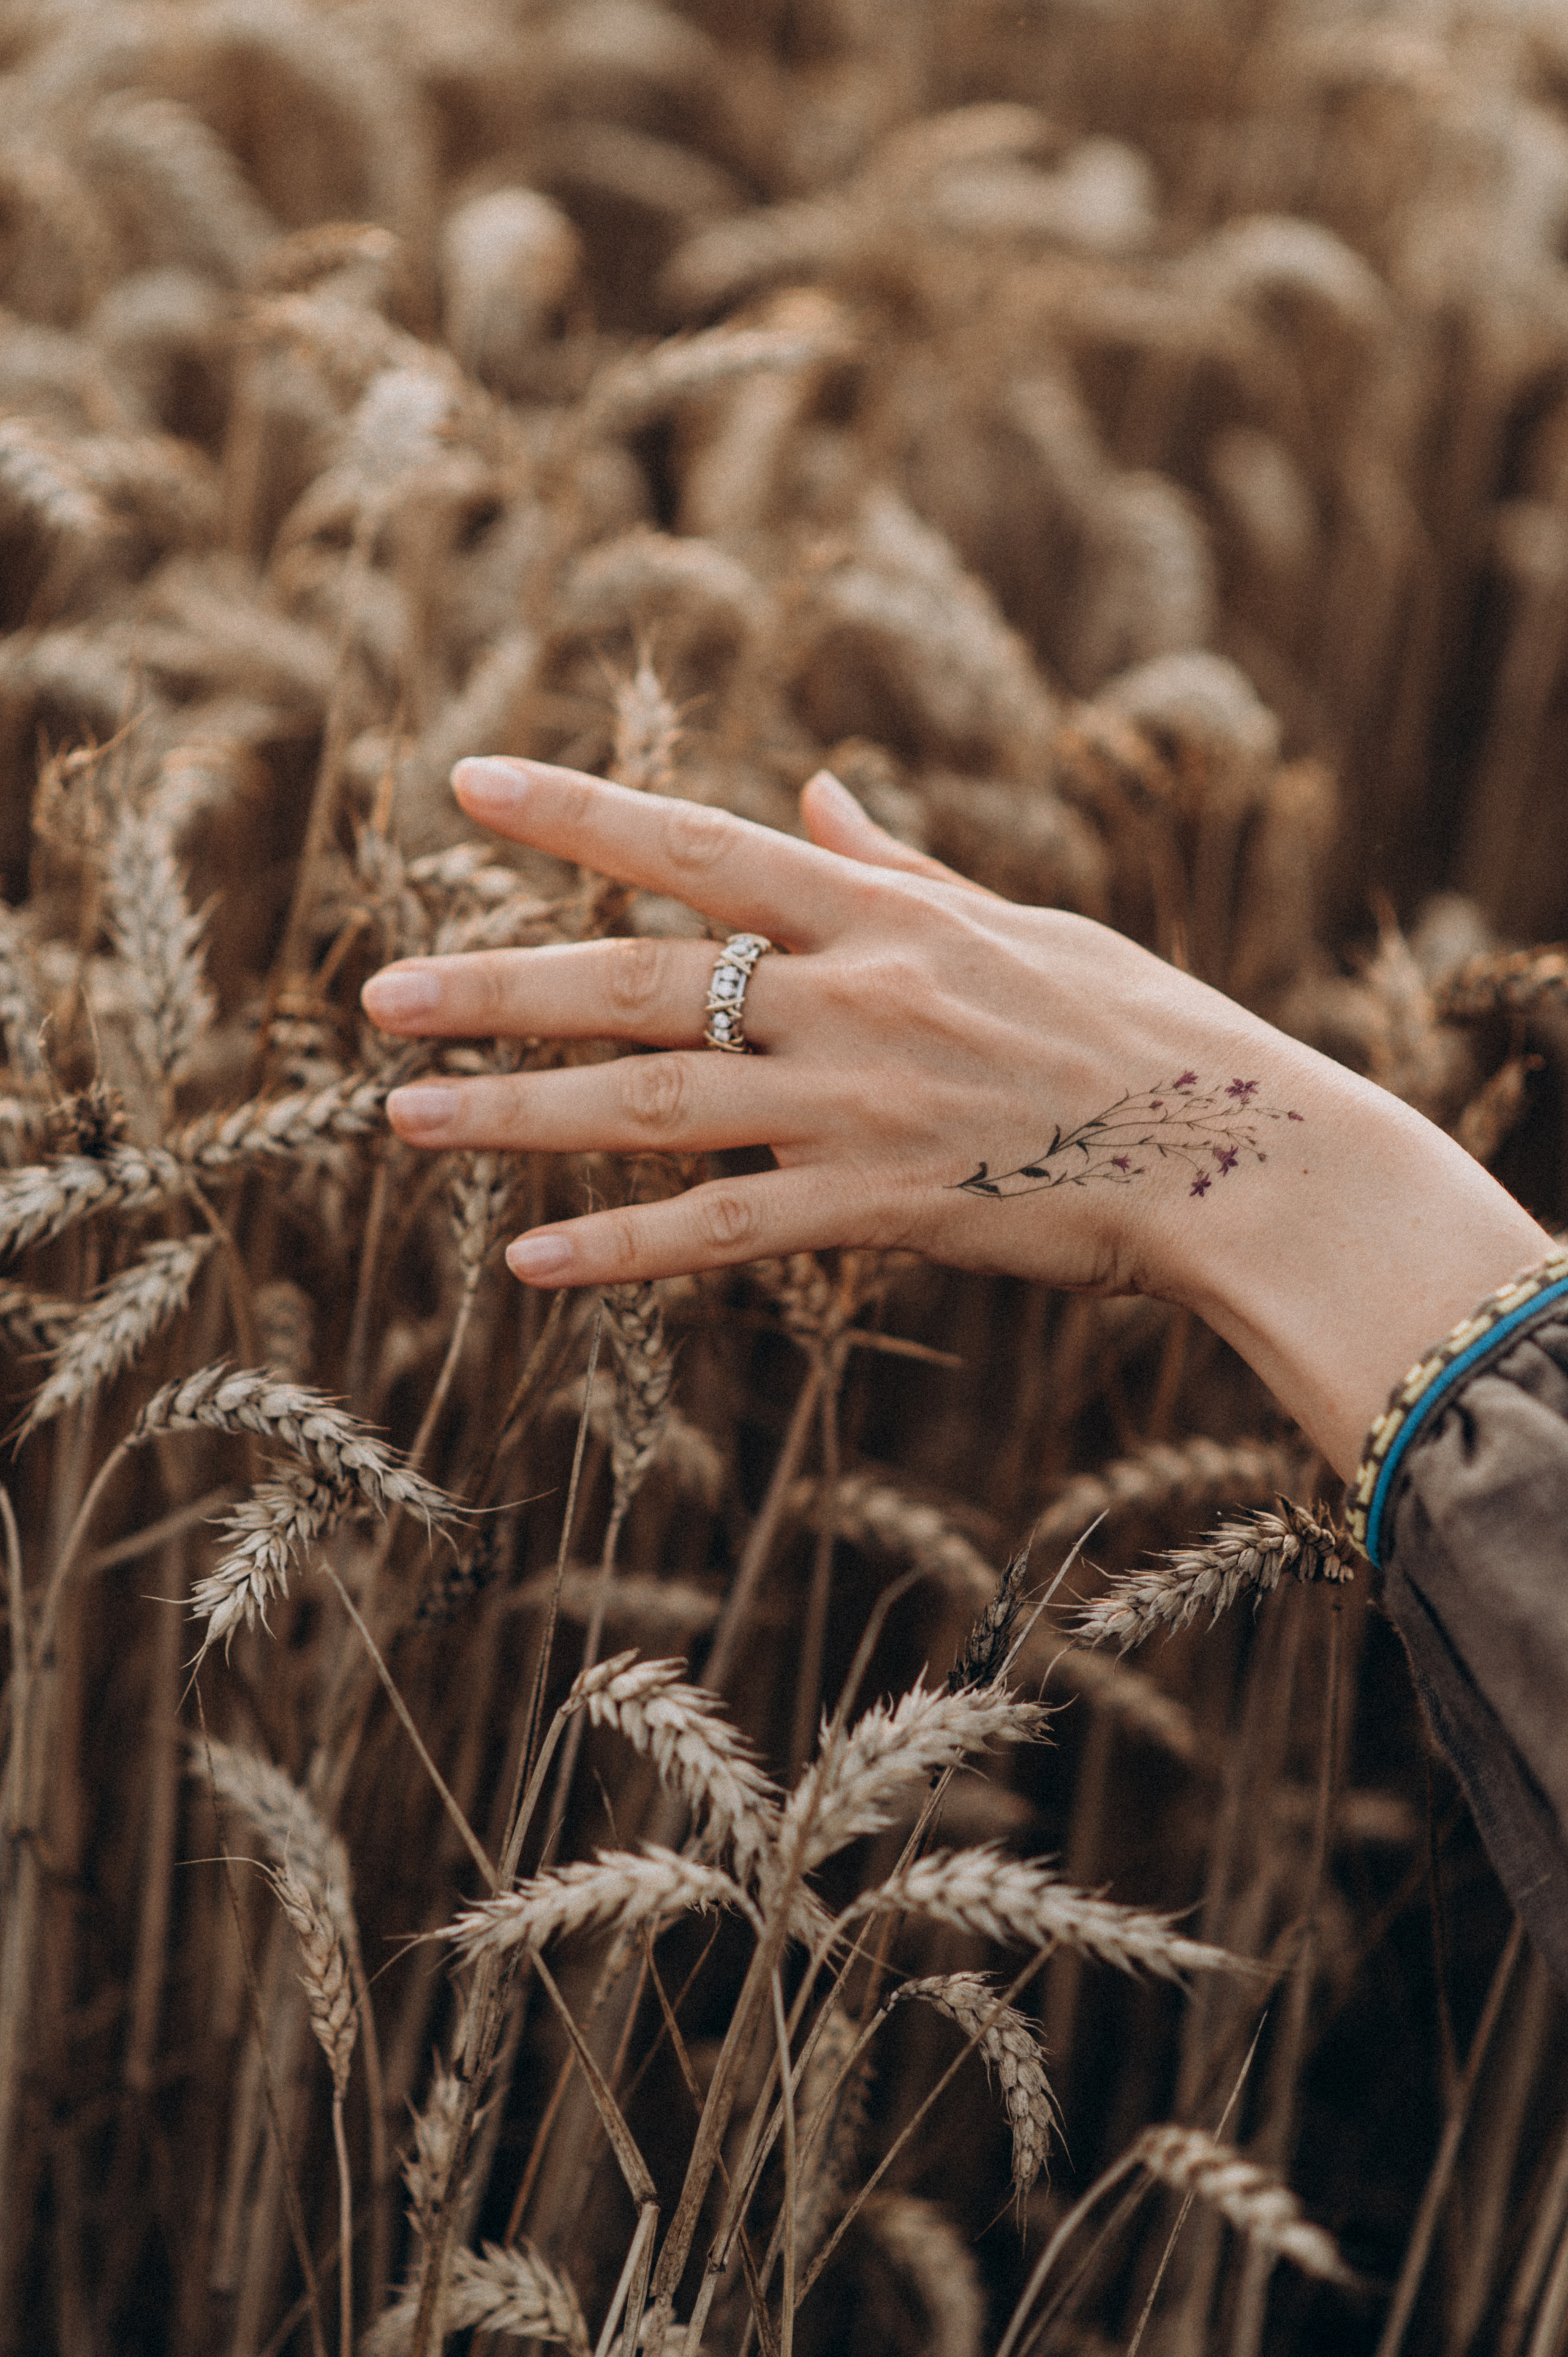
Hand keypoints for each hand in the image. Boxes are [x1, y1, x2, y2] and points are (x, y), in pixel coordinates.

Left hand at [362, 756, 1284, 1304]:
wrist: (1245, 1160)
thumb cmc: (1146, 1035)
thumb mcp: (1023, 923)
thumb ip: (900, 869)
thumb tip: (818, 792)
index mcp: (886, 914)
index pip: (701, 846)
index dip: (578, 812)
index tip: (468, 781)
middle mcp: (856, 996)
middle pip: (643, 978)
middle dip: (501, 984)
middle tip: (379, 997)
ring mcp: (862, 1104)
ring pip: (656, 1099)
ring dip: (520, 1110)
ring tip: (405, 1115)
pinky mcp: (883, 1206)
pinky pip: (726, 1229)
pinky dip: (624, 1245)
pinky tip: (530, 1262)